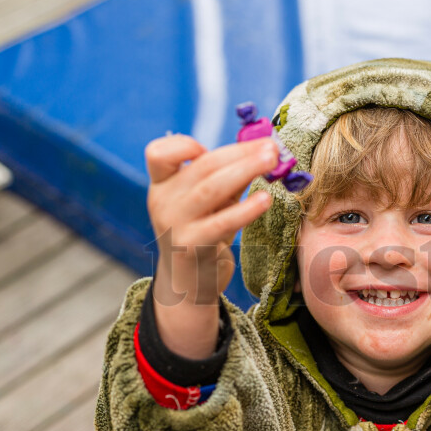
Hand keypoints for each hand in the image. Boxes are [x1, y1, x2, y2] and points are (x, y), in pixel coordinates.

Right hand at [145, 134, 277, 305]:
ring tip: (272, 162)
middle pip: (201, 166)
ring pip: (210, 189)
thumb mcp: (210, 203)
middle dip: (239, 153)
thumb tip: (263, 151)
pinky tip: (267, 199)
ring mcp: (174, 224)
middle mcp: (162, 202)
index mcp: (162, 185)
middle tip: (271, 147)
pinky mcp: (192, 246)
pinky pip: (222, 222)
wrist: (189, 285)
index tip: (214, 148)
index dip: (184, 145)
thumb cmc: (203, 234)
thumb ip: (227, 178)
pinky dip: (245, 209)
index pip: (158, 154)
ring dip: (245, 170)